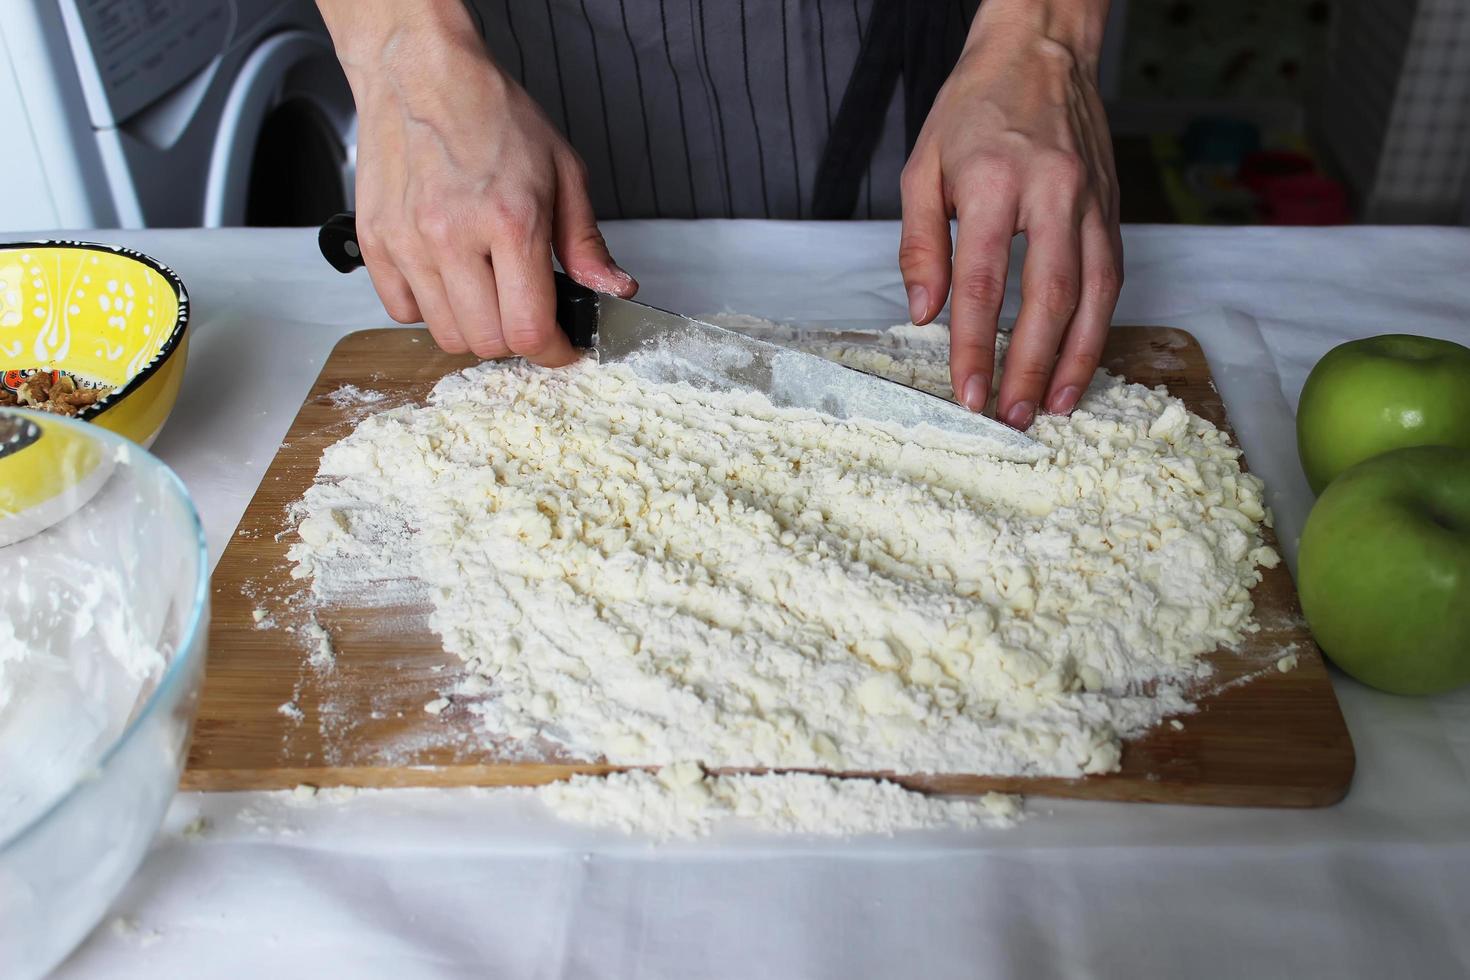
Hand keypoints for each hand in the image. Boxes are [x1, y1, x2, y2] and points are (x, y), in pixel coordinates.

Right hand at [318, 0, 635, 362]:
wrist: (421, 72)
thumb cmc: (492, 114)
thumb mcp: (563, 171)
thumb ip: (586, 242)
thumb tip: (613, 288)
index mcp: (511, 220)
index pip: (531, 330)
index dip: (554, 352)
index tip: (561, 346)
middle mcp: (454, 236)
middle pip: (487, 342)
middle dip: (515, 337)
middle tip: (523, 308)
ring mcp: (408, 242)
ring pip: (445, 334)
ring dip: (473, 324)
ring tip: (485, 287)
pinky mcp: (375, 242)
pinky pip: (401, 311)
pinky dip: (428, 307)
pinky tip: (446, 274)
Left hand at [898, 0, 1121, 428]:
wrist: (1040, 50)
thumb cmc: (973, 108)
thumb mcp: (922, 168)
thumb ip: (920, 245)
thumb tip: (924, 314)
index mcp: (995, 183)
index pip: (981, 284)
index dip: (974, 347)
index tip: (968, 392)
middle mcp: (1052, 193)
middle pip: (1047, 298)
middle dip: (1030, 366)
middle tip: (1014, 416)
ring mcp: (1091, 201)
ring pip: (1093, 294)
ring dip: (1075, 357)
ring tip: (1055, 405)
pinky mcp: (1111, 207)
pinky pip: (1111, 277)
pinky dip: (1098, 325)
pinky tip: (1080, 359)